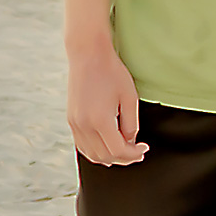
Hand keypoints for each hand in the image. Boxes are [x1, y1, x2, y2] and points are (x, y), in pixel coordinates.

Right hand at [68, 39, 145, 164]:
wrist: (88, 57)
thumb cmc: (112, 74)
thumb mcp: (129, 98)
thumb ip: (131, 124)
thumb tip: (130, 142)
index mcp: (100, 120)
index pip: (118, 150)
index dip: (133, 154)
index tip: (144, 149)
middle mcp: (83, 125)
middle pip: (104, 155)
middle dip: (124, 158)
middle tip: (138, 153)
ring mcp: (74, 123)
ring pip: (91, 154)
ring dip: (109, 157)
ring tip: (125, 152)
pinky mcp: (71, 120)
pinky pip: (82, 145)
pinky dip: (96, 151)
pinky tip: (108, 146)